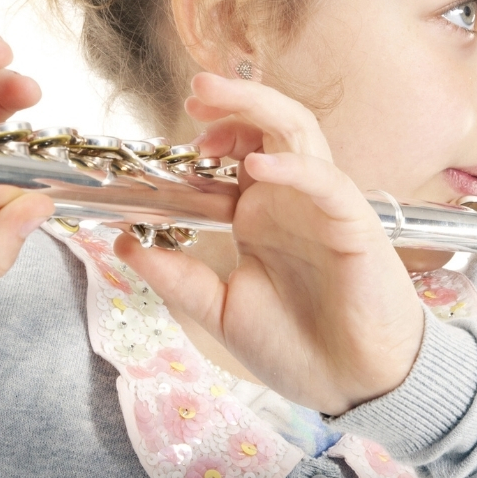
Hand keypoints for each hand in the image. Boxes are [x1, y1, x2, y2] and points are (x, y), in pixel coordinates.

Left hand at [112, 73, 425, 414]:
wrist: (352, 386)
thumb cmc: (296, 347)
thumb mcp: (220, 311)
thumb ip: (176, 276)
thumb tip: (122, 244)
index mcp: (259, 214)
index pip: (231, 154)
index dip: (202, 136)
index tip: (162, 143)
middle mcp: (288, 200)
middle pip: (265, 126)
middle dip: (232, 100)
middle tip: (195, 91)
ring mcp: (321, 206)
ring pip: (298, 133)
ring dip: (258, 108)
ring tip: (215, 96)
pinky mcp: (353, 225)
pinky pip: (327, 181)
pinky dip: (294, 166)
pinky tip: (258, 166)